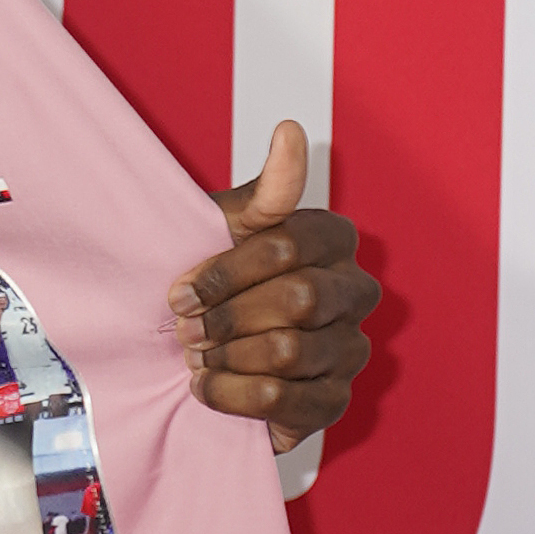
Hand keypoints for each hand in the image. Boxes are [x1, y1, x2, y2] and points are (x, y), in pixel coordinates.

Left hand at [174, 120, 381, 452]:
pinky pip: (288, 402)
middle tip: (183, 328)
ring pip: (289, 352)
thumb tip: (291, 131)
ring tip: (194, 355)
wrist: (195, 344)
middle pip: (296, 300)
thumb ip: (264, 190)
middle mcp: (355, 292)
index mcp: (332, 240)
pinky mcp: (336, 400)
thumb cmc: (211, 277)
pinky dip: (233, 396)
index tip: (179, 291)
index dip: (224, 272)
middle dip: (224, 317)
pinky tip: (207, 386)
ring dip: (224, 357)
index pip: (287, 245)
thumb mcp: (222, 228)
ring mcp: (351, 349)